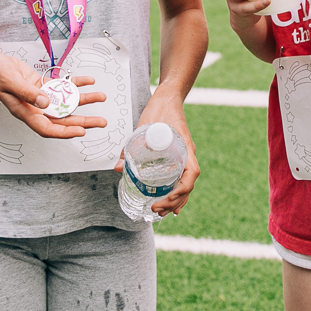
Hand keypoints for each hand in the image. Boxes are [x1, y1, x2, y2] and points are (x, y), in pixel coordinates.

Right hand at [0, 51, 106, 138]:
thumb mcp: (10, 81)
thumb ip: (28, 93)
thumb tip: (46, 103)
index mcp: (25, 112)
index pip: (47, 128)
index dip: (65, 132)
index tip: (81, 132)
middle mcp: (34, 108)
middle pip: (62, 119)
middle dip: (83, 121)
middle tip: (101, 122)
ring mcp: (39, 98)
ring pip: (65, 103)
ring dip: (83, 101)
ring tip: (101, 97)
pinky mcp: (41, 86)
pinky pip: (61, 87)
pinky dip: (74, 84)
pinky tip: (87, 80)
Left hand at [121, 92, 199, 216]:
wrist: (168, 97)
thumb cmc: (159, 109)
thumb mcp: (143, 126)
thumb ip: (130, 147)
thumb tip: (119, 168)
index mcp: (185, 148)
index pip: (191, 175)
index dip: (181, 191)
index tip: (166, 198)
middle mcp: (188, 155)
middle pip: (188, 186)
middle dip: (174, 202)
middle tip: (156, 210)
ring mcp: (185, 157)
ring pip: (186, 185)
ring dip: (176, 201)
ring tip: (161, 213)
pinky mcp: (179, 156)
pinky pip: (181, 178)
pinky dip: (177, 193)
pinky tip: (170, 204)